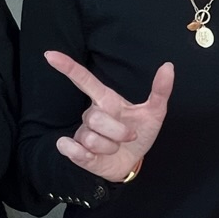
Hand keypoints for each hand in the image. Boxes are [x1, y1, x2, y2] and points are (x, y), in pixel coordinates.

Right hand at [44, 51, 173, 183]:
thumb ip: (160, 90)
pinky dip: (81, 154)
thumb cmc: (139, 133)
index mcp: (106, 100)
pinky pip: (71, 149)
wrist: (132, 162)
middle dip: (118, 132)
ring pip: (90, 139)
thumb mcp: (154, 113)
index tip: (50, 55)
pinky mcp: (75, 151)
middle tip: (129, 137)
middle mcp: (91, 113)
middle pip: (95, 118)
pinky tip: (92, 156)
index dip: (68, 67)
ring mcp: (82, 132)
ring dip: (110, 147)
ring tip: (115, 148)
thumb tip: (168, 66)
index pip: (84, 80)